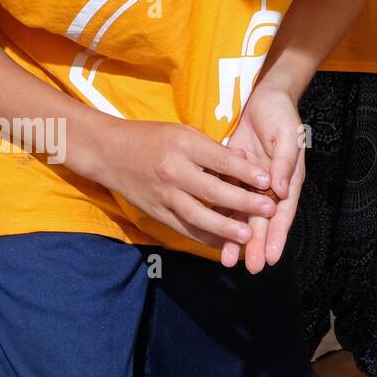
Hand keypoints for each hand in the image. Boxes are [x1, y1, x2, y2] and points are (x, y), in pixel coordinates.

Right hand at [94, 121, 275, 262]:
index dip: (245, 173)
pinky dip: (206, 238)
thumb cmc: (152, 138)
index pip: (219, 160)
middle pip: (212, 191)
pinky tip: (225, 244)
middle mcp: (173, 171)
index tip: (268, 180)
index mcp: (183, 145)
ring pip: (198, 215)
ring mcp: (164, 195)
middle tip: (268, 209)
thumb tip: (245, 161)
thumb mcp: (184, 132)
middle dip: (243, 202)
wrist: (108, 152)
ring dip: (225, 228)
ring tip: (247, 235)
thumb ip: (213, 149)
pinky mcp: (157, 212)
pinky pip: (185, 228)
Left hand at [224, 83, 306, 274]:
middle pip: (263, 221)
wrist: (264, 97)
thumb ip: (284, 163)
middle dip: (256, 245)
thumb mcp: (288, 135)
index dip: (277, 236)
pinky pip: (227, 199)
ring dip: (236, 237)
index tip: (271, 257)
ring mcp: (251, 184)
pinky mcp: (233, 176)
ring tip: (227, 259)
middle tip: (251, 268)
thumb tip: (281, 191)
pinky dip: (221, 215)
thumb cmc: (281, 115)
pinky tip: (211, 232)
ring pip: (243, 215)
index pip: (283, 214)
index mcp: (288, 181)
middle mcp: (271, 188)